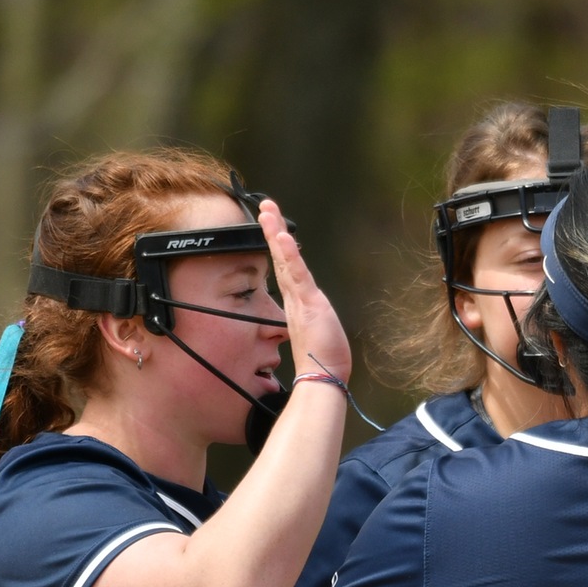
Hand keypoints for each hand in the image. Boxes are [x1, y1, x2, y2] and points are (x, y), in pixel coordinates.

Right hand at [260, 197, 350, 388]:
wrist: (323, 379)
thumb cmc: (323, 360)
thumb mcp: (317, 332)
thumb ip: (311, 320)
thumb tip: (309, 320)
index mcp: (296, 303)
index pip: (286, 267)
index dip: (279, 245)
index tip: (273, 225)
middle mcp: (294, 298)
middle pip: (281, 258)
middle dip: (273, 230)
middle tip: (265, 207)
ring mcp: (300, 300)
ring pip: (286, 261)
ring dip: (276, 234)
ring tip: (269, 212)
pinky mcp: (309, 304)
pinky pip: (298, 275)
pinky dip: (290, 255)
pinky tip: (283, 237)